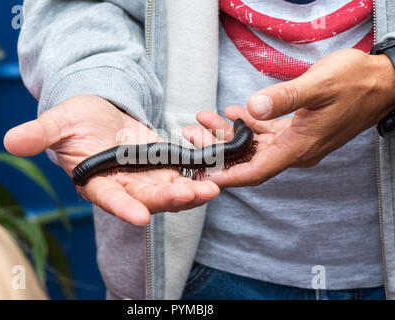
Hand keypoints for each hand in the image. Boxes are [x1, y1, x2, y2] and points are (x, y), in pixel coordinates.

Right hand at [4, 95, 218, 224]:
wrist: (100, 113)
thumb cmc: (76, 120)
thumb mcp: (59, 123)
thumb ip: (41, 134)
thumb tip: (10, 142)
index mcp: (97, 182)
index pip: (110, 199)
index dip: (123, 208)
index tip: (140, 216)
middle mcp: (124, 186)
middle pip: (148, 199)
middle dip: (169, 200)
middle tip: (190, 194)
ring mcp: (147, 178)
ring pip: (170, 192)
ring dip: (191, 192)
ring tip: (211, 188)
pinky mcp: (163, 166)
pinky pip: (183, 174)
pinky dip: (198, 174)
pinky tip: (215, 170)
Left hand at [183, 49, 394, 186]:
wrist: (384, 82)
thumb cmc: (357, 83)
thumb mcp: (319, 86)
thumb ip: (285, 98)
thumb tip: (252, 107)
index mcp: (299, 147)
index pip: (256, 171)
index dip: (228, 176)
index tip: (203, 176)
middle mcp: (295, 150)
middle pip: (248, 158)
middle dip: (218, 149)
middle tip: (192, 134)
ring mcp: (297, 141)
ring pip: (254, 144)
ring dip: (229, 133)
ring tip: (204, 119)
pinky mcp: (299, 129)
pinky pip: (267, 132)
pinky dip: (248, 124)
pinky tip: (233, 112)